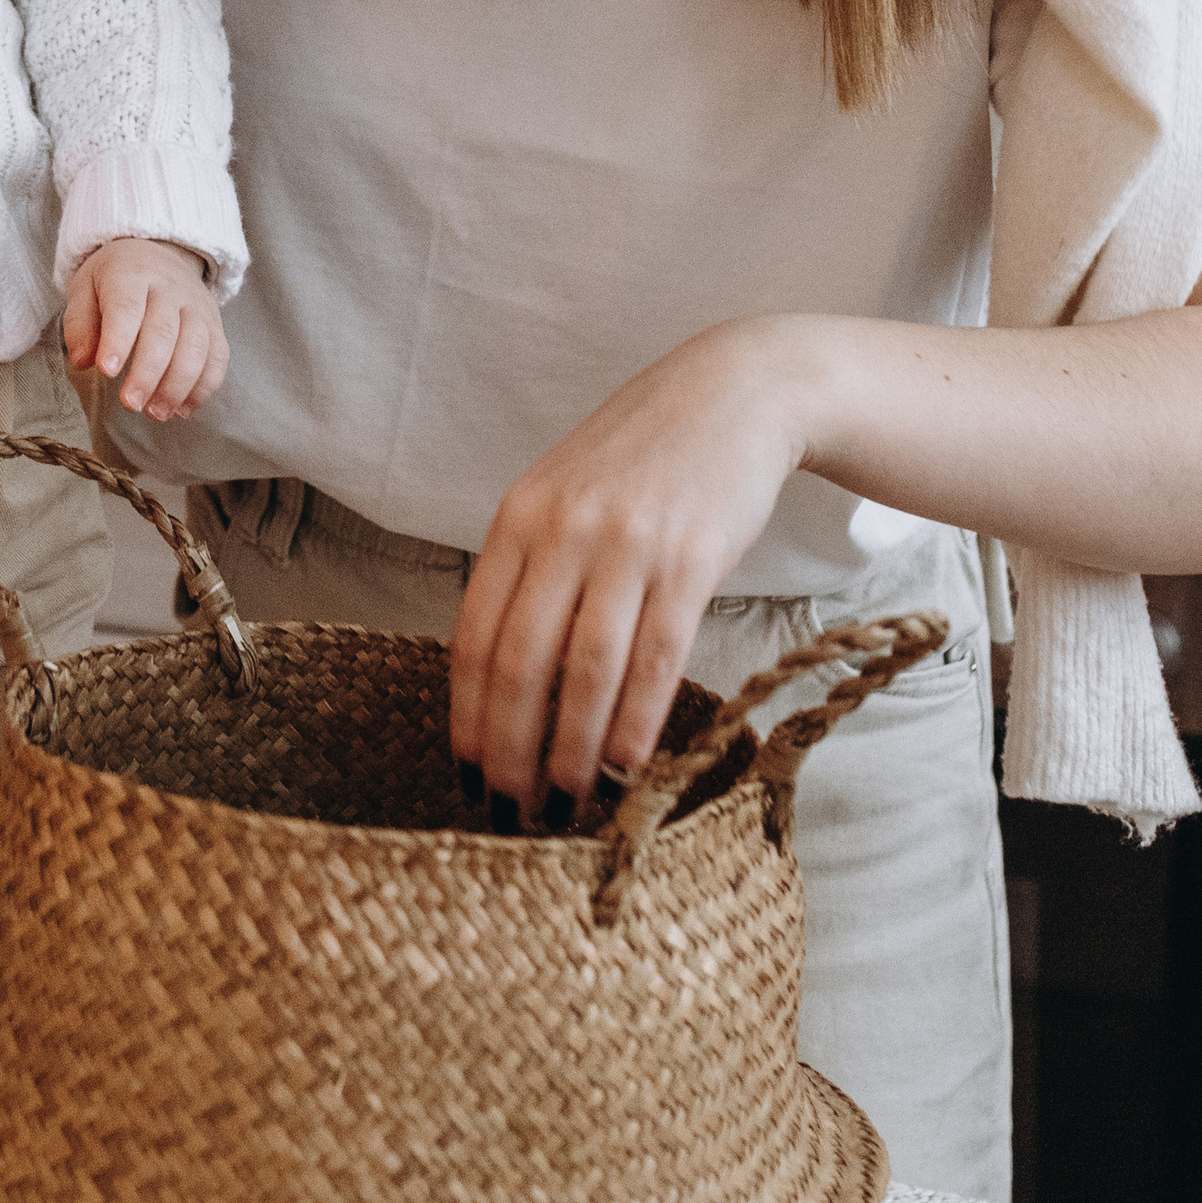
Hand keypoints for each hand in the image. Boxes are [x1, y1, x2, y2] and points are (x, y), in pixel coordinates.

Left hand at [63, 238, 227, 420]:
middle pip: (164, 331)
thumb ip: (79, 324)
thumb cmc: (114, 281)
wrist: (158, 254)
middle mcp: (169, 286)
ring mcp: (197, 305)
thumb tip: (83, 361)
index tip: (106, 372)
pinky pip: (218, 357)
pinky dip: (203, 387)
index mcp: (131, 273)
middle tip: (130, 405)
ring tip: (156, 413)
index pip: (126, 307)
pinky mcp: (214, 324)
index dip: (118, 340)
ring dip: (177, 385)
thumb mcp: (85, 289)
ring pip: (196, 346)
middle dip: (148, 373)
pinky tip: (182, 409)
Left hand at [448, 319, 806, 813]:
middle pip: (519, 665)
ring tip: (566, 801)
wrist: (734, 393)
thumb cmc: (642, 455)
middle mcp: (562, 532)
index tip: (467, 772)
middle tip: (512, 809)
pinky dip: (634, 719)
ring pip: (584, 672)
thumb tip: (502, 674)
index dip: (468, 717)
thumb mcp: (563, 492)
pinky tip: (625, 764)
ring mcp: (626, 545)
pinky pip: (654, 656)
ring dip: (572, 751)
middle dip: (510, 751)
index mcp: (517, 519)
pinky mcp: (690, 559)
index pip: (473, 638)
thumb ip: (531, 567)